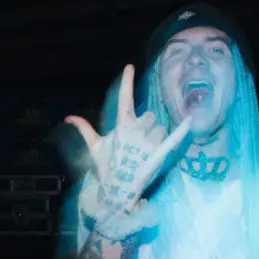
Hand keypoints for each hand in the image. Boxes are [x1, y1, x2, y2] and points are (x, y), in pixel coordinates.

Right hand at [65, 65, 191, 215]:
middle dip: (144, 126)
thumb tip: (68, 117)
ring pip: (159, 128)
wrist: (117, 191)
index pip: (124, 99)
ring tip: (145, 152)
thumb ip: (84, 129)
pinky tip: (190, 120)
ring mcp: (149, 143)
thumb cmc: (106, 167)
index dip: (127, 82)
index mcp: (121, 127)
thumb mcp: (95, 147)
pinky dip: (182, 130)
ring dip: (154, 136)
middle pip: (148, 116)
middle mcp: (136, 132)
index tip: (130, 67)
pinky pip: (172, 138)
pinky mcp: (160, 154)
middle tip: (136, 144)